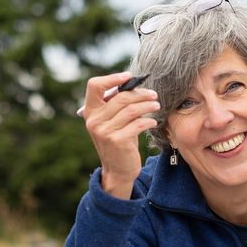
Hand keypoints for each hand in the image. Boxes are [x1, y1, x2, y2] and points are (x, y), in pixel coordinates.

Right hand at [78, 72, 160, 198]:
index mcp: (90, 111)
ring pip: (131, 110)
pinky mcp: (116, 141)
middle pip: (120, 97)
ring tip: (156, 106)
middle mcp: (94, 120)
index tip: (129, 76)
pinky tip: (153, 122)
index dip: (112, 78)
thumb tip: (134, 84)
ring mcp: (104, 131)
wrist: (117, 170)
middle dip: (140, 94)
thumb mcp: (112, 121)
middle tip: (153, 95)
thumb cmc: (118, 140)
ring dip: (147, 106)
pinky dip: (148, 121)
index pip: (94, 85)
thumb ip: (116, 104)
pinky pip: (137, 124)